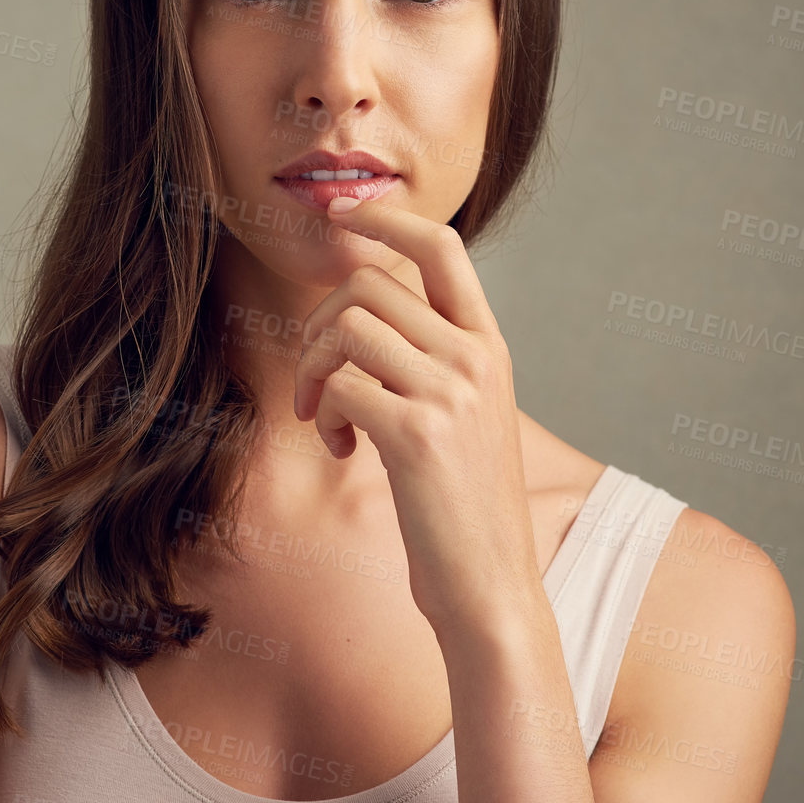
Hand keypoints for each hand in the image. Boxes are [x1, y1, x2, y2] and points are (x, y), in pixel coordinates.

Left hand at [292, 195, 541, 641]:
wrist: (491, 587)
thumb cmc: (464, 507)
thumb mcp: (464, 415)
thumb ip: (430, 359)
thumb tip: (362, 307)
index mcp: (489, 346)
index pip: (441, 246)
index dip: (384, 218)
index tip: (340, 215)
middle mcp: (475, 358)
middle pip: (368, 284)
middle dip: (317, 326)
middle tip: (314, 381)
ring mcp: (450, 393)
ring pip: (346, 326)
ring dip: (312, 370)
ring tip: (323, 419)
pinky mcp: (417, 433)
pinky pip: (338, 385)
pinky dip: (319, 415)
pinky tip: (339, 450)